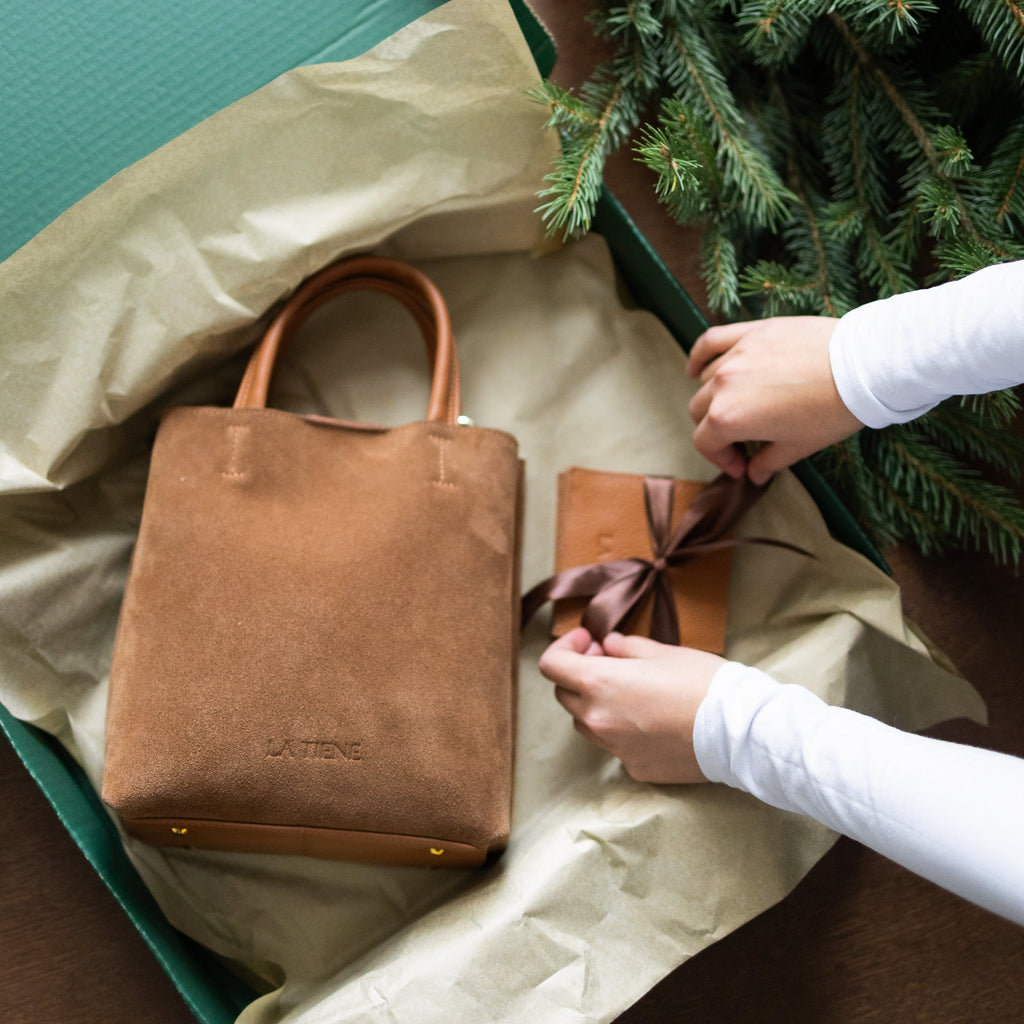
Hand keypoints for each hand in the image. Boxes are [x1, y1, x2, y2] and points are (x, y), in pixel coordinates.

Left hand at [537, 628, 725, 783]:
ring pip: (586, 723)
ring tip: (630, 692)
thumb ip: (626, 647)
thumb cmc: (703, 683)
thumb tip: (609, 645)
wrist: (738, 732)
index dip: (565, 648)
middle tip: (609, 661)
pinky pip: (614, 745)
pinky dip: (622, 730)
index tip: (589, 642)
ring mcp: (614, 748)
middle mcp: (598, 719)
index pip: (551, 665)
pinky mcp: (634, 768)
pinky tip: (652, 720)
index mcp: (599, 683)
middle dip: (579, 675)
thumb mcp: (662, 652)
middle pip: (564, 695)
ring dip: (596, 704)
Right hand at [687, 316, 863, 484]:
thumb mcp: (799, 446)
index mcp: (728, 417)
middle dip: (717, 431)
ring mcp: (735, 355)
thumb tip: (754, 474)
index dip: (721, 459)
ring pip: (707, 380)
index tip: (742, 465)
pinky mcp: (751, 333)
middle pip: (700, 411)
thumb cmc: (831, 410)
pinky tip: (696, 369)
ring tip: (738, 406)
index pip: (705, 442)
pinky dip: (699, 356)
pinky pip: (711, 342)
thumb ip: (768, 462)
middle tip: (742, 441)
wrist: (862, 367)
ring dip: (715, 397)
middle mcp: (723, 385)